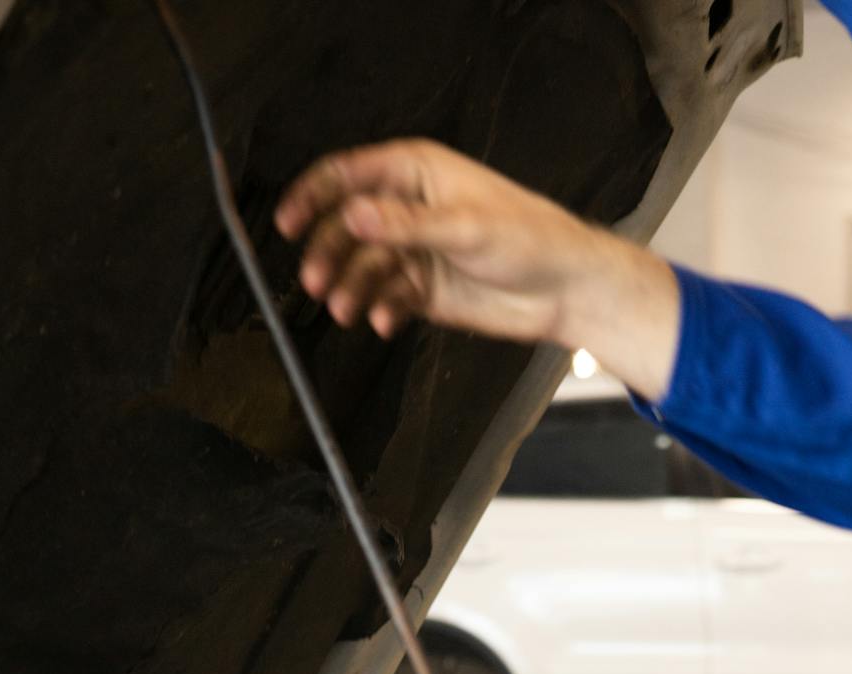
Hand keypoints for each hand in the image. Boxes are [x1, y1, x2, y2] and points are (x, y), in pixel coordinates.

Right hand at [275, 139, 681, 401]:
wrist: (564, 290)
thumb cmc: (528, 239)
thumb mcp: (464, 227)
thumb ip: (404, 224)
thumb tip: (353, 215)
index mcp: (415, 173)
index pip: (349, 176)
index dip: (314, 196)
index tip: (287, 223)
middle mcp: (409, 210)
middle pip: (348, 228)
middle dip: (329, 254)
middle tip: (315, 284)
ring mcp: (415, 251)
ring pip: (364, 268)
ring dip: (350, 289)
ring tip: (346, 311)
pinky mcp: (424, 291)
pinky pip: (386, 299)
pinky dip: (380, 311)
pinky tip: (384, 322)